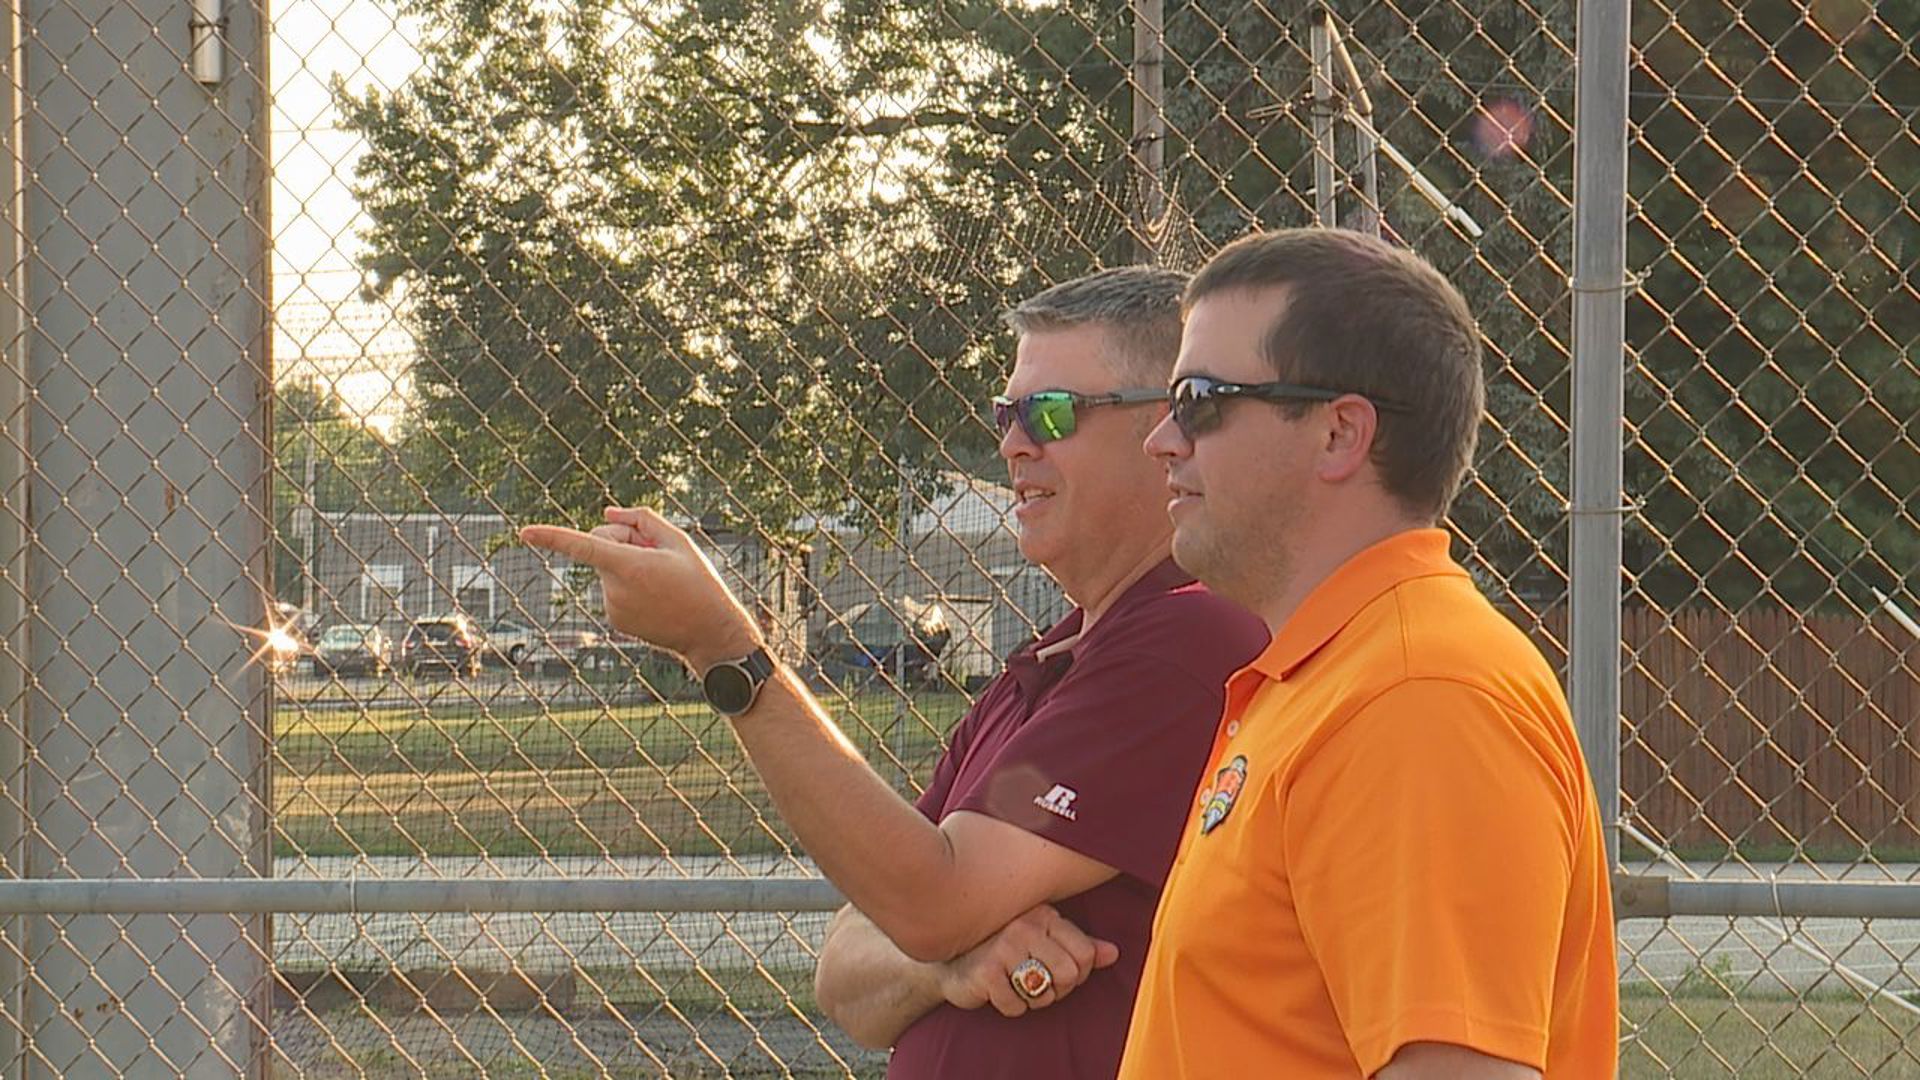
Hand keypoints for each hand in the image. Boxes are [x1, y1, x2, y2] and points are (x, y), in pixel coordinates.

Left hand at [519, 506, 762, 671]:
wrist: (711, 631)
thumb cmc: (698, 582)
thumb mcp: (679, 540)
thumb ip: (641, 518)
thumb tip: (606, 514)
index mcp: (630, 566)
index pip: (583, 546)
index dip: (551, 537)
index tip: (524, 533)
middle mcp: (615, 589)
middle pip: (601, 545)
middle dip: (622, 540)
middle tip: (656, 553)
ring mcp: (613, 607)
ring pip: (607, 567)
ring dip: (628, 565)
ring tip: (661, 580)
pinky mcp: (615, 619)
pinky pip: (613, 587)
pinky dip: (629, 585)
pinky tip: (656, 596)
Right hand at [936, 904, 1119, 1017]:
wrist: (948, 962)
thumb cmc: (1001, 951)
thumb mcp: (1043, 942)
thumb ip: (1079, 946)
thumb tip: (1114, 953)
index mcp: (1044, 914)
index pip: (1086, 954)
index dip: (1077, 974)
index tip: (1056, 972)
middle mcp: (1026, 924)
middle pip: (1070, 975)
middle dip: (1056, 990)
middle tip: (1034, 982)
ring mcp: (1005, 945)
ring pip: (1046, 993)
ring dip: (1033, 1000)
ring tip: (1015, 985)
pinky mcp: (987, 970)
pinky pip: (1017, 1006)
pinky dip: (1010, 1007)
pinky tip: (996, 990)